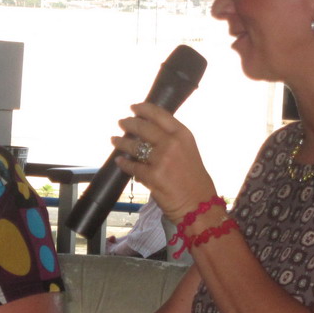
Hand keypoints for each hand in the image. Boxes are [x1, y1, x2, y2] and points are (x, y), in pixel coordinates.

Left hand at [112, 102, 216, 221]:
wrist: (199, 205)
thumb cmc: (195, 180)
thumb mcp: (189, 152)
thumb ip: (172, 141)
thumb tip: (150, 133)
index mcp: (183, 135)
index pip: (160, 115)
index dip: (144, 109)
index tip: (134, 107)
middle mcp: (172, 143)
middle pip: (143, 127)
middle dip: (129, 123)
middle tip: (121, 122)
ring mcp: (161, 159)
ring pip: (134, 145)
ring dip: (121, 141)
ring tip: (114, 139)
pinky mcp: (152, 176)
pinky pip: (132, 166)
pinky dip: (123, 163)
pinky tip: (119, 160)